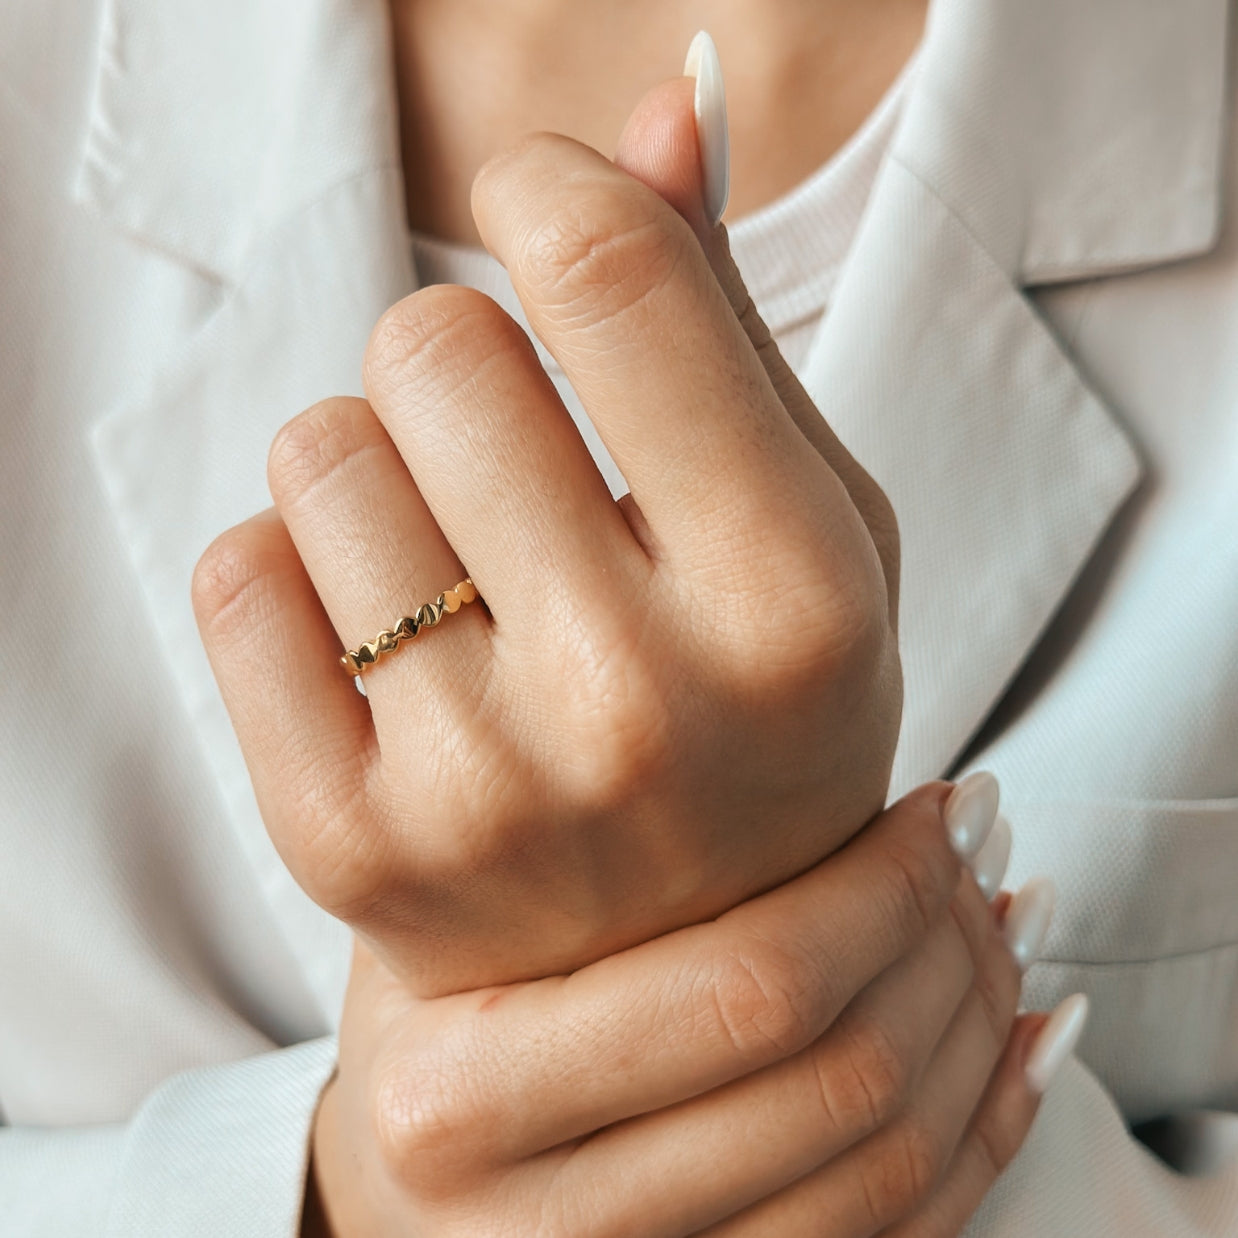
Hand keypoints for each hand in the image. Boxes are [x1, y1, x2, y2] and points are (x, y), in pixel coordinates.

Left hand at [193, 72, 902, 996]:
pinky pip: (235, 576)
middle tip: (512, 456)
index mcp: (789, 597)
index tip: (538, 210)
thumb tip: (656, 108)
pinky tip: (385, 640)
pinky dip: (294, 570)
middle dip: (460, 356)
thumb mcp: (806, 521)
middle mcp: (639, 698)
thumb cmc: (758, 715)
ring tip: (460, 565)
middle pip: (431, 342)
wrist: (675, 952)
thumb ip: (725, 315)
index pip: (609, 276)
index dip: (544, 189)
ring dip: (376, 466)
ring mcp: (482, 787)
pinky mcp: (349, 842)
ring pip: (317, 451)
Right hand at [305, 787, 1045, 1237]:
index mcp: (457, 1097)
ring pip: (891, 1172)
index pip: (743, 985)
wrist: (400, 1206)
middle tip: (983, 841)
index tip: (942, 804)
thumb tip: (836, 754)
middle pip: (839, 1083)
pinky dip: (990, 1131)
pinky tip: (1028, 1031)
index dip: (882, 889)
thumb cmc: (431, 1027)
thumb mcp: (459, 922)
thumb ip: (596, 851)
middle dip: (947, 943)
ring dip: (983, 1027)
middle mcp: (541, 1226)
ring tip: (1006, 912)